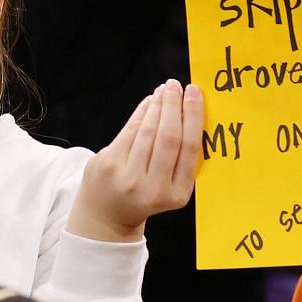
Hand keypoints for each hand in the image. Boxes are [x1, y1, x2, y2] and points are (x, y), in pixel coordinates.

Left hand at [68, 80, 204, 242]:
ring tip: (165, 90)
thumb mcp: (170, 189)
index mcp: (177, 195)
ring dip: (158, 106)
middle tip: (178, 86)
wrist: (106, 215)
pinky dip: (141, 113)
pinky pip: (129, 132)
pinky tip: (149, 102)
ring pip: (148, 132)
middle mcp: (154, 188)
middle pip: (169, 138)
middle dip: (175, 107)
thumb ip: (181, 160)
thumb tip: (191, 112)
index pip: (189, 150)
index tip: (195, 95)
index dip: (193, 118)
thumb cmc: (146, 194)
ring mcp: (129, 178)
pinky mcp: (109, 165)